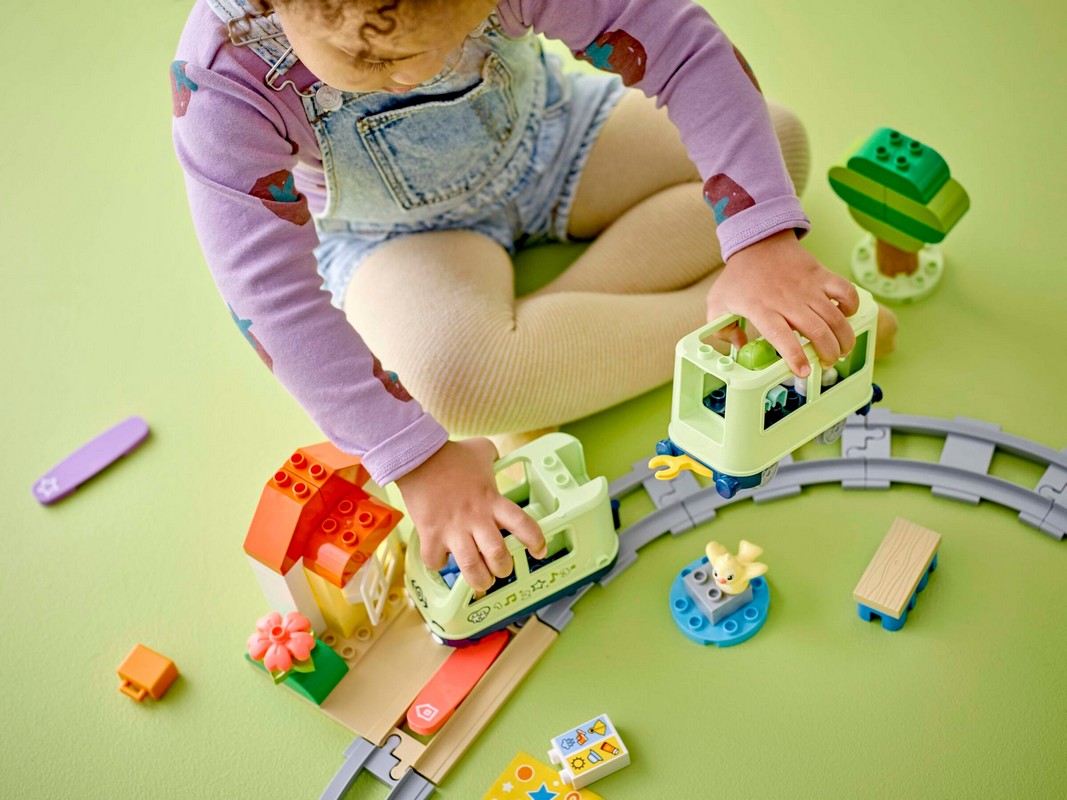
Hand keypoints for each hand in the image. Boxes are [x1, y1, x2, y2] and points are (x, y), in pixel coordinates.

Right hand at [395, 438, 546, 591]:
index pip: (523, 524)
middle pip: (498, 555)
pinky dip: (438, 564)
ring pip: (472, 567)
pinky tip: (441, 557)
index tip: (539, 551)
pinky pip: (436, 561)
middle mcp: (476, 518)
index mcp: (492, 500)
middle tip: (500, 569)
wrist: (418, 456)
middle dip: (503, 569)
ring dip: (479, 580)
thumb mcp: (482, 450)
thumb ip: (494, 457)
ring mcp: (453, 528)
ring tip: (481, 582)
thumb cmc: (451, 455)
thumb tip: (495, 458)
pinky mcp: (431, 534)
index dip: (535, 541)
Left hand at [706, 230, 859, 376]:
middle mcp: (788, 300)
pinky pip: (846, 291)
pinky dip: (852, 306)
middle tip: (827, 363)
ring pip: (835, 317)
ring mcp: (808, 287)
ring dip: (844, 338)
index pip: (781, 336)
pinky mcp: (821, 275)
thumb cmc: (739, 276)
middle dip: (828, 353)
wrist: (758, 242)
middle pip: (817, 331)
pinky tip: (846, 317)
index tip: (803, 371)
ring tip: (842, 350)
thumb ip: (721, 330)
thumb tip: (739, 348)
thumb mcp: (718, 303)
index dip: (795, 356)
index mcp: (762, 309)